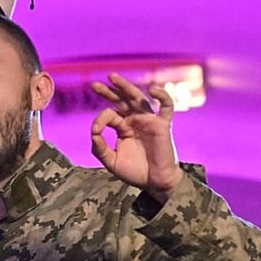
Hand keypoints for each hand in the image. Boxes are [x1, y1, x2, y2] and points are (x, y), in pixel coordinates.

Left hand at [89, 74, 183, 202]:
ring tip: (112, 77)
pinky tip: (153, 90)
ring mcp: (149, 121)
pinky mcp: (162, 125)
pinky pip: (166, 106)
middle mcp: (135, 121)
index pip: (110, 114)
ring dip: (125, 87)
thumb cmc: (135, 172)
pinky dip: (163, 96)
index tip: (96, 131)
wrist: (155, 182)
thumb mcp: (111, 161)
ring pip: (138, 98)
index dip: (100, 119)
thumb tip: (93, 131)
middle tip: (94, 85)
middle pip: (121, 100)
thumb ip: (99, 148)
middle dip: (108, 92)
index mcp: (123, 128)